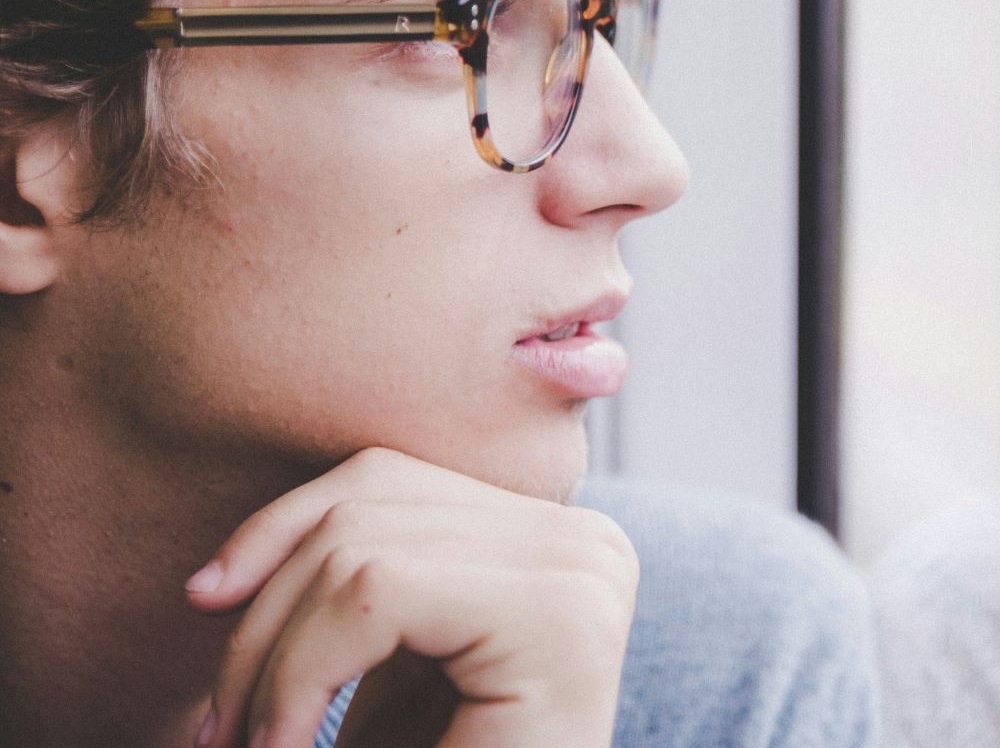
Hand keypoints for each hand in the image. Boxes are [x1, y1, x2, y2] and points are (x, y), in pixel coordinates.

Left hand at [185, 447, 638, 747]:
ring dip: (268, 656)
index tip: (209, 633)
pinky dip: (297, 673)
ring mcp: (584, 567)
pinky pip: (375, 587)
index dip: (272, 541)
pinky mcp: (559, 614)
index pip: (384, 480)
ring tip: (254, 742)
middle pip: (366, 502)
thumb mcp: (388, 684)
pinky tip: (286, 743)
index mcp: (555, 541)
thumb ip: (345, 599)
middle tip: (219, 729)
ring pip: (356, 545)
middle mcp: (588, 539)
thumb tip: (209, 574)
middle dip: (260, 614)